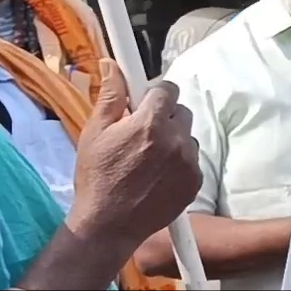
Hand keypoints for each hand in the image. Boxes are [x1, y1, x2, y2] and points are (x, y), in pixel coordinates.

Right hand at [71, 59, 200, 246]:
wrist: (109, 225)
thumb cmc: (97, 177)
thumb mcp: (95, 132)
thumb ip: (110, 96)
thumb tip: (113, 65)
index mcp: (149, 124)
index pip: (167, 88)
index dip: (153, 93)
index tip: (143, 102)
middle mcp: (175, 140)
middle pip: (180, 111)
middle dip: (163, 116)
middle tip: (141, 133)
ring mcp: (189, 162)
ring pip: (188, 136)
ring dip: (173, 139)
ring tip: (148, 158)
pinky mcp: (196, 181)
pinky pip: (193, 159)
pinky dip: (179, 161)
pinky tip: (157, 174)